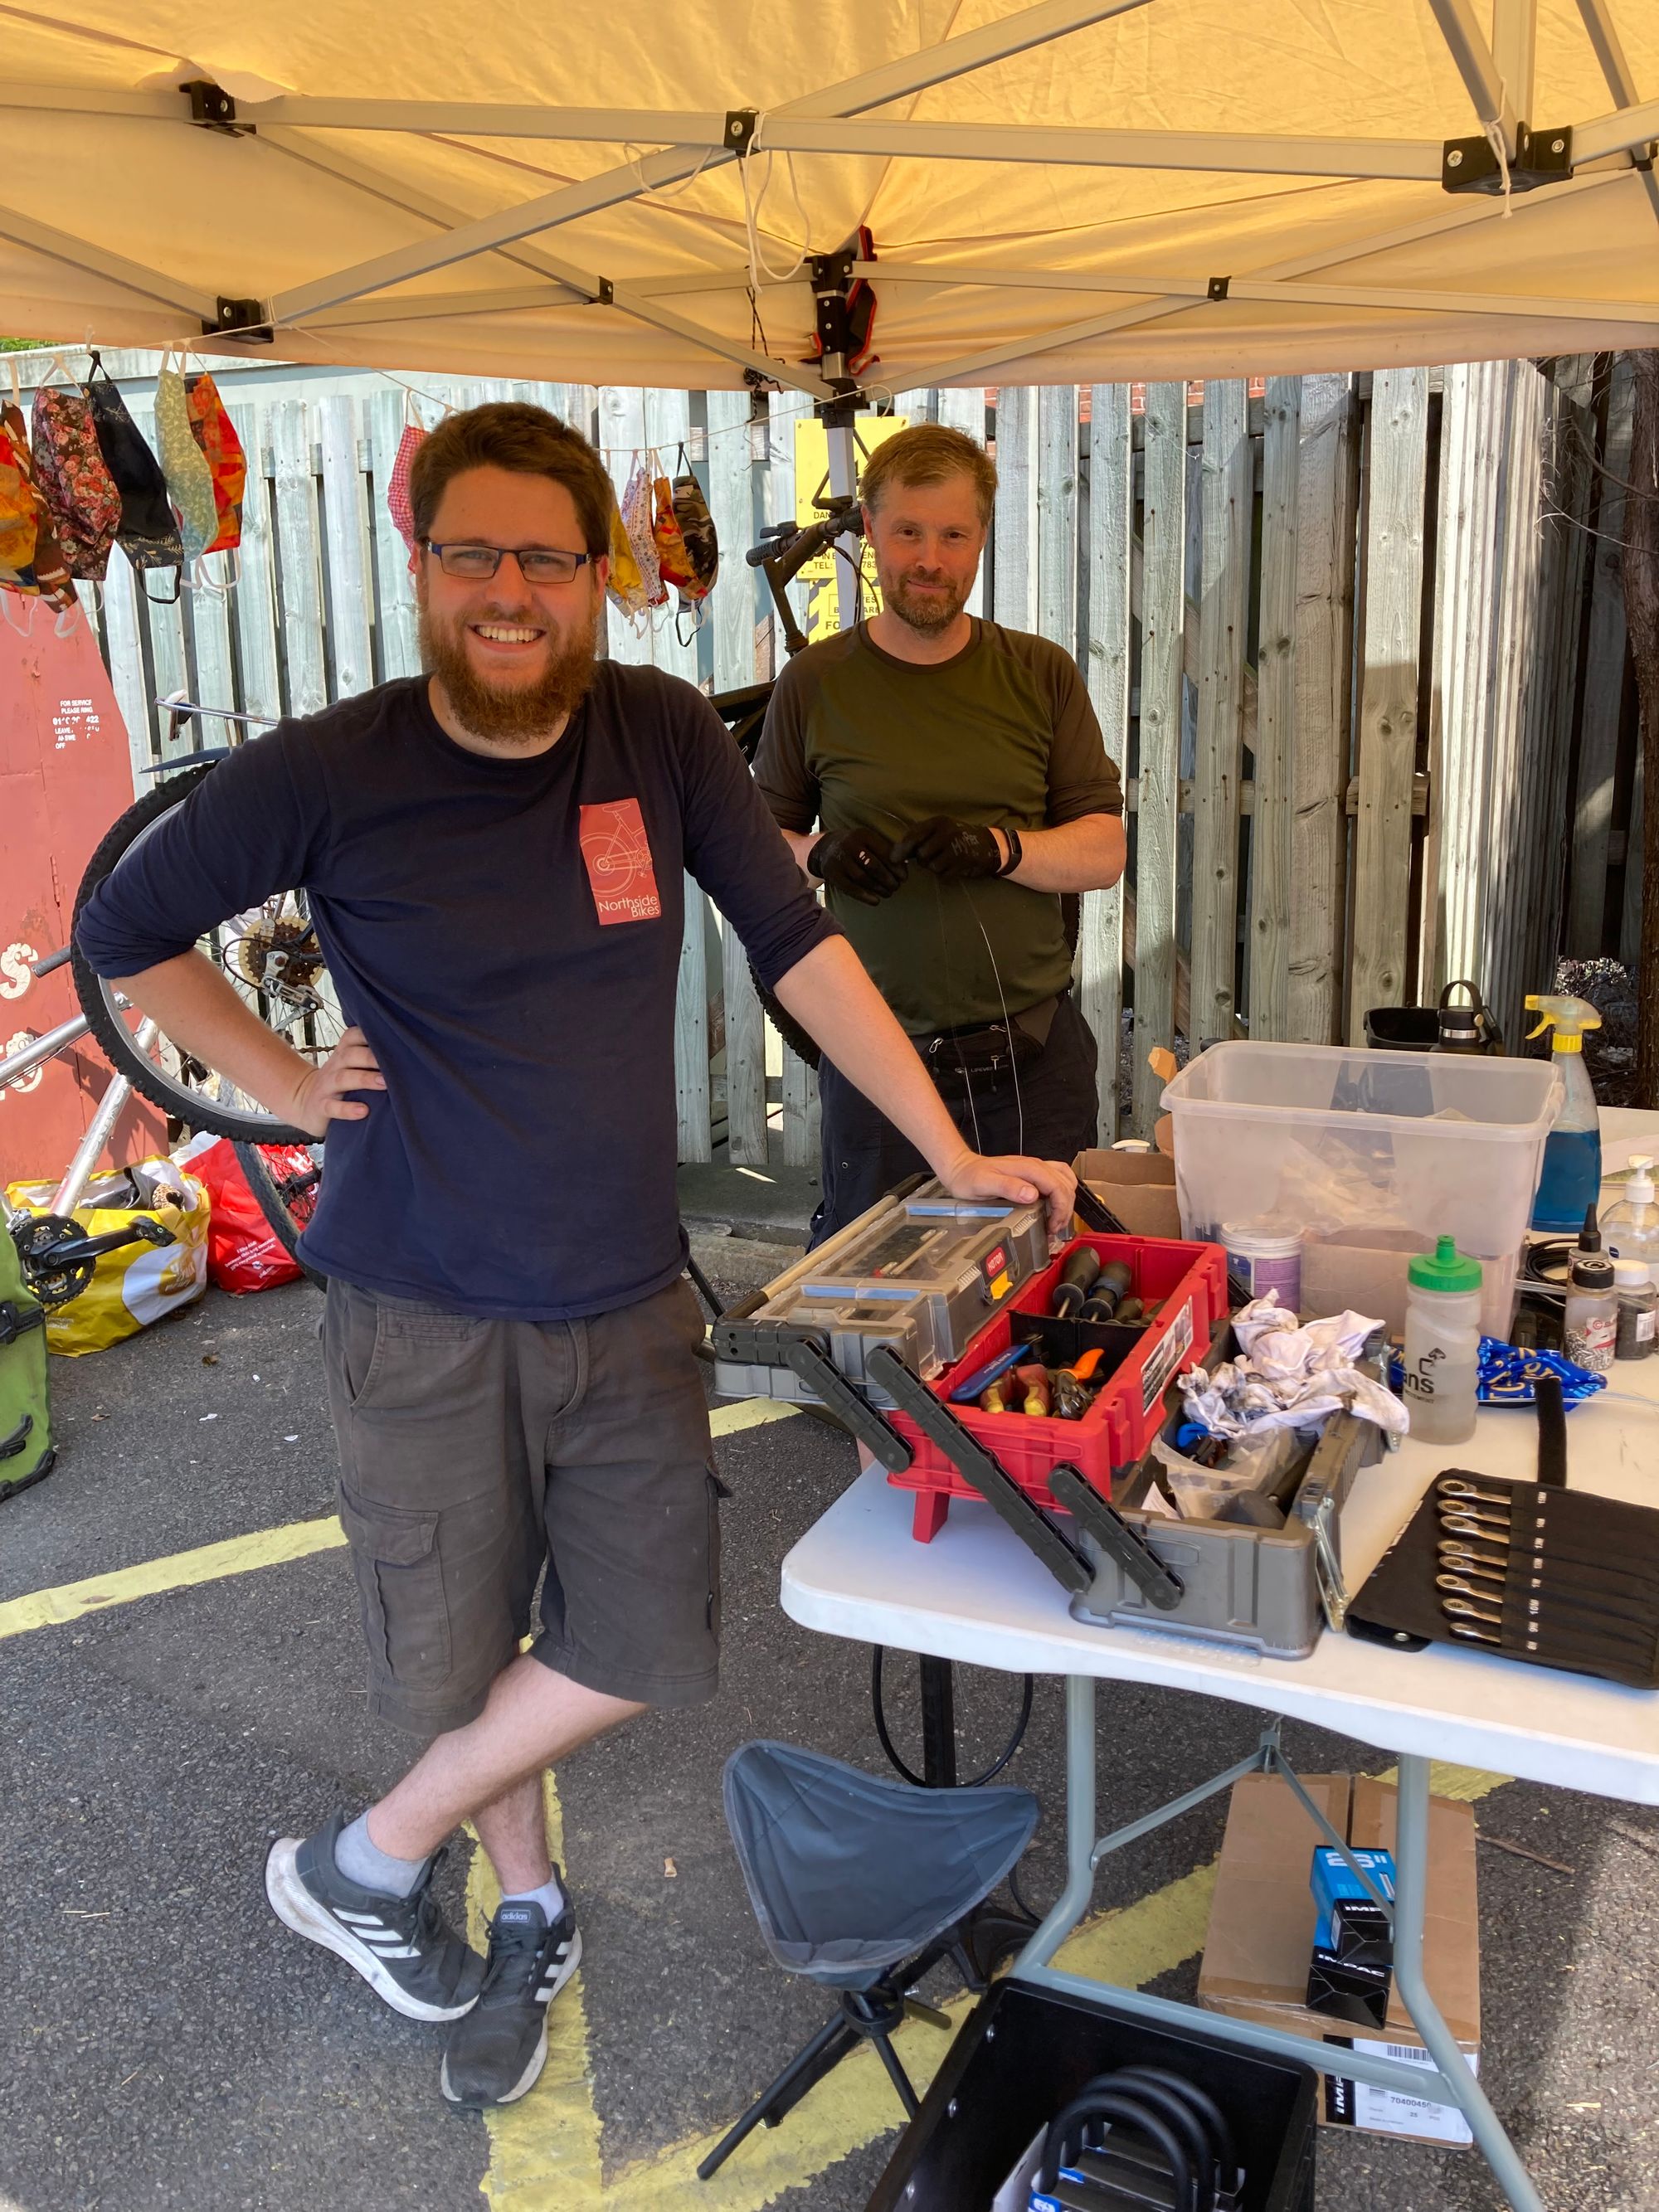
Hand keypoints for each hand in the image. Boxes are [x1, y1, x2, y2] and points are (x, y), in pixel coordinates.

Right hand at [284, 1025, 385, 1135]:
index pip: (353, 1036)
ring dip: (364, 1079)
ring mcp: (327, 1086)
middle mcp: (335, 1065)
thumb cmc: (339, 1082)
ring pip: (343, 1078)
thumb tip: (406, 1052)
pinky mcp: (321, 1107)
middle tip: (394, 1064)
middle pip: (351, 1055)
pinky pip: (332, 1107)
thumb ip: (369, 1056)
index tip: (392, 1037)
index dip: (369, 1034)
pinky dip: (347, 1109)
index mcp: (343, 1053)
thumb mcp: (350, 1065)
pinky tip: (363, 1111)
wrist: (304, 1101)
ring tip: (383, 1083)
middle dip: (371, 1057)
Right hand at [806, 826, 908, 905]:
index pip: (883, 852)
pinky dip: (864, 896)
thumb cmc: (856, 846)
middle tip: (896, 887)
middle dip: (888, 879)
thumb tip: (904, 866)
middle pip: (873, 866)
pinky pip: (850, 888)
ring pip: (862, 878)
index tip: (904, 877)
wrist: (825, 848)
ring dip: (878, 888)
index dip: (896, 867)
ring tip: (888, 893)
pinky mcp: (833, 874)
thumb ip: (885, 850)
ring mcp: (840, 860)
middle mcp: (850, 846)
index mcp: (863, 835)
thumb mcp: (868, 840)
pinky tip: (876, 901)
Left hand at [890, 815, 1002, 879]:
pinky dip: (945, 874)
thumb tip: (895, 854)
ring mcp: (957, 848)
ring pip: (931, 867)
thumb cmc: (956, 837)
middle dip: (923, 859)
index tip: (893, 859)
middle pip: (921, 854)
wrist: (987, 844)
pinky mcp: (964, 863)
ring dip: (935, 867)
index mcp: (939, 822)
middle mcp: (947, 832)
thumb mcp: (938, 830)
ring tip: (945, 860)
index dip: (902, 848)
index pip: (914, 835)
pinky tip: (952, 866)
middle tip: (933, 855)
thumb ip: (918, 837)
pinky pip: (943, 875)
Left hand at [935, 1147, 1076, 1243]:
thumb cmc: (969, 1178)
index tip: (1053, 1225)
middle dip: (1065, 1208)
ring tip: (1057, 1218)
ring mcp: (1034, 1168)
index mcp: (1027, 1168)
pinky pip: (1056, 1177)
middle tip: (1054, 1228)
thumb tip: (1032, 1194)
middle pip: (1065, 1184)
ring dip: (1067, 1199)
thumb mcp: (984, 1184)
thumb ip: (1008, 1187)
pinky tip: (1054, 1204)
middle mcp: (1034, 1165)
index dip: (1061, 1208)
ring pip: (1065, 1179)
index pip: (1058, 1186)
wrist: (960, 1169)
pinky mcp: (1031, 1173)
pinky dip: (1062, 1191)